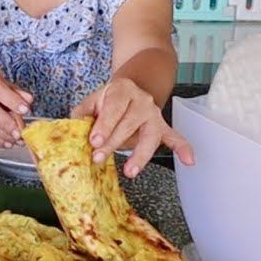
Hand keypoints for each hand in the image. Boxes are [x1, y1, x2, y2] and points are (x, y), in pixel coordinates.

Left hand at [71, 78, 193, 176]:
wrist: (132, 89)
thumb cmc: (109, 100)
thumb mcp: (93, 100)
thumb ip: (82, 114)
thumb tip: (71, 130)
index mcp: (122, 90)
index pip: (113, 108)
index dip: (104, 125)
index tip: (94, 140)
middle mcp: (142, 101)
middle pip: (129, 124)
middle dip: (114, 143)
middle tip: (99, 158)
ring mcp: (154, 115)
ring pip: (150, 135)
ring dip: (141, 154)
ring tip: (130, 171)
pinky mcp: (163, 127)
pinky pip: (175, 137)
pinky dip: (183, 148)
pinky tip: (189, 160)